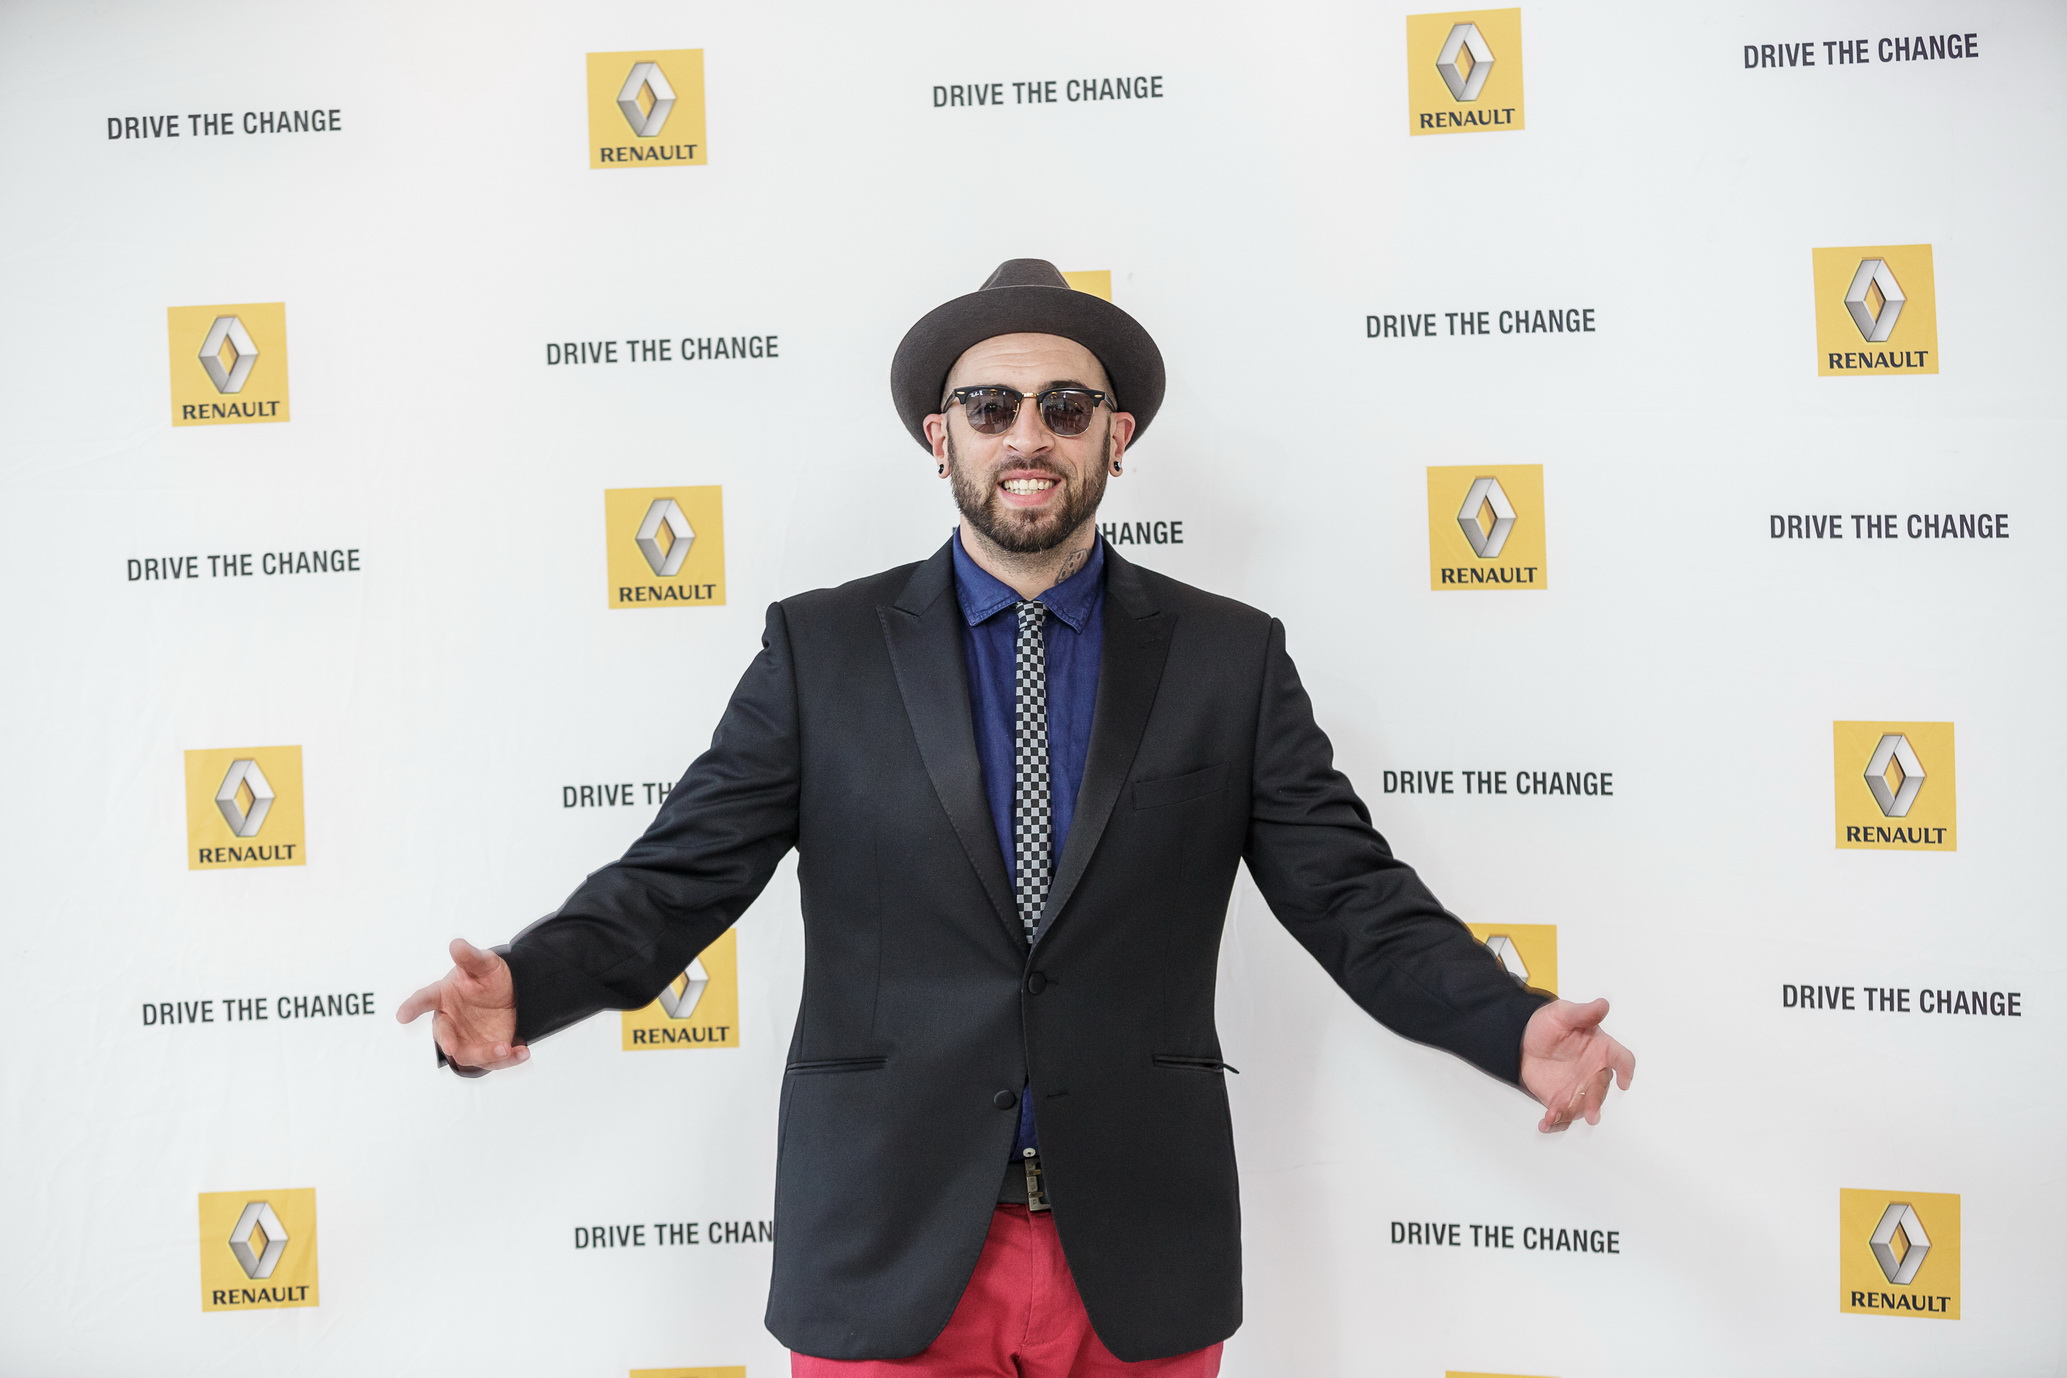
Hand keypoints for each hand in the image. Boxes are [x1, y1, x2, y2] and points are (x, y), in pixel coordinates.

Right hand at [396, 939, 527, 1071]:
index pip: (424, 999)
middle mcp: (451, 1022)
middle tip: (453, 1047)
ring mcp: (467, 1039)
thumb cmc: (489, 977)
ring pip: (469, 1054)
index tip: (402, 1016)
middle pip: (444, 1035)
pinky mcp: (487, 1050)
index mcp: (443, 996)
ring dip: (486, 1054)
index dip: (412, 1007)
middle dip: (448, 1042)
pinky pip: (495, 1060)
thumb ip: (470, 957)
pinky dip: (509, 1058)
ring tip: (506, 1048)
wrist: (514, 992)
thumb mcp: (484, 963)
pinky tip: (522, 1052)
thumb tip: (456, 944)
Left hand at [1519, 998, 1633, 1132]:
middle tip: (1590, 1114)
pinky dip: (1555, 1121)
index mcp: (1601, 1049)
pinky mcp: (1562, 1100)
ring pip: (1582, 1106)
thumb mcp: (1562, 1013)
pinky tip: (1546, 1122)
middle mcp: (1594, 1072)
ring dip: (1572, 1114)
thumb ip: (1583, 1013)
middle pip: (1601, 1090)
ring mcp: (1579, 1089)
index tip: (1624, 1081)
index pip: (1621, 1058)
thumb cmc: (1549, 1025)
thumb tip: (1603, 1004)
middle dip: (1595, 1102)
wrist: (1521, 1041)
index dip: (1626, 1069)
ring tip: (1556, 1115)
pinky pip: (1563, 1115)